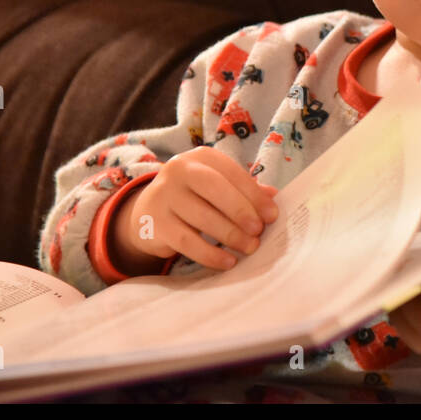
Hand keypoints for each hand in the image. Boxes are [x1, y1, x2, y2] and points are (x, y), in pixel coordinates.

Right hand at [113, 146, 278, 271]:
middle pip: (215, 189)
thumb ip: (243, 189)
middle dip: (241, 211)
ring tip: (249, 248)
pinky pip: (187, 242)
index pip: (231, 172)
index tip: (272, 215)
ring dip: (230, 235)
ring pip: (202, 217)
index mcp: (201, 157)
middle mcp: (179, 170)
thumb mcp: (217, 186)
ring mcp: (163, 195)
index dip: (254, 194)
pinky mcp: (154, 223)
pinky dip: (210, 254)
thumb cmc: (194, 197)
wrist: (147, 213)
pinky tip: (227, 262)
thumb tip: (273, 196)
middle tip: (258, 232)